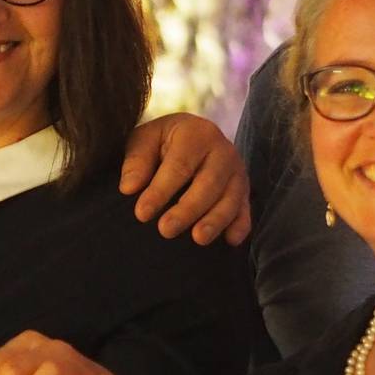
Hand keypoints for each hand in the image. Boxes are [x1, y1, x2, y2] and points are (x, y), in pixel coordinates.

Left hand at [118, 112, 251, 245]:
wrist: (190, 137)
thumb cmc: (161, 142)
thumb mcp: (144, 141)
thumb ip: (136, 161)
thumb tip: (129, 188)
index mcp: (196, 133)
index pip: (178, 166)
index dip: (160, 191)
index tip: (142, 214)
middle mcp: (223, 151)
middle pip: (208, 184)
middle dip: (187, 209)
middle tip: (165, 230)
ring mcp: (237, 171)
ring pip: (230, 199)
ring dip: (215, 220)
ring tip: (198, 239)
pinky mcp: (245, 190)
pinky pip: (246, 209)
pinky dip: (241, 225)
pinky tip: (231, 240)